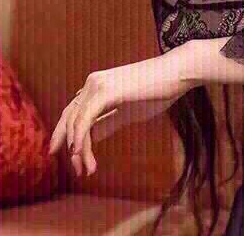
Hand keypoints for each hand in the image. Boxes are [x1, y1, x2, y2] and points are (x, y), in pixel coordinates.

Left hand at [49, 45, 196, 176]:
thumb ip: (109, 121)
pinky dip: (80, 139)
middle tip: (75, 170)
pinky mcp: (105, 91)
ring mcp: (97, 85)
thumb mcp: (129, 111)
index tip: (67, 157)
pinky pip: (85, 120)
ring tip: (86, 169)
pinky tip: (81, 155)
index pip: (73, 113)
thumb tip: (92, 137)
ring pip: (76, 123)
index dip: (65, 135)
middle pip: (69, 119)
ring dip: (78, 150)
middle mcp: (92, 83)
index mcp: (97, 85)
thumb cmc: (158, 90)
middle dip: (68, 146)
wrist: (177, 72)